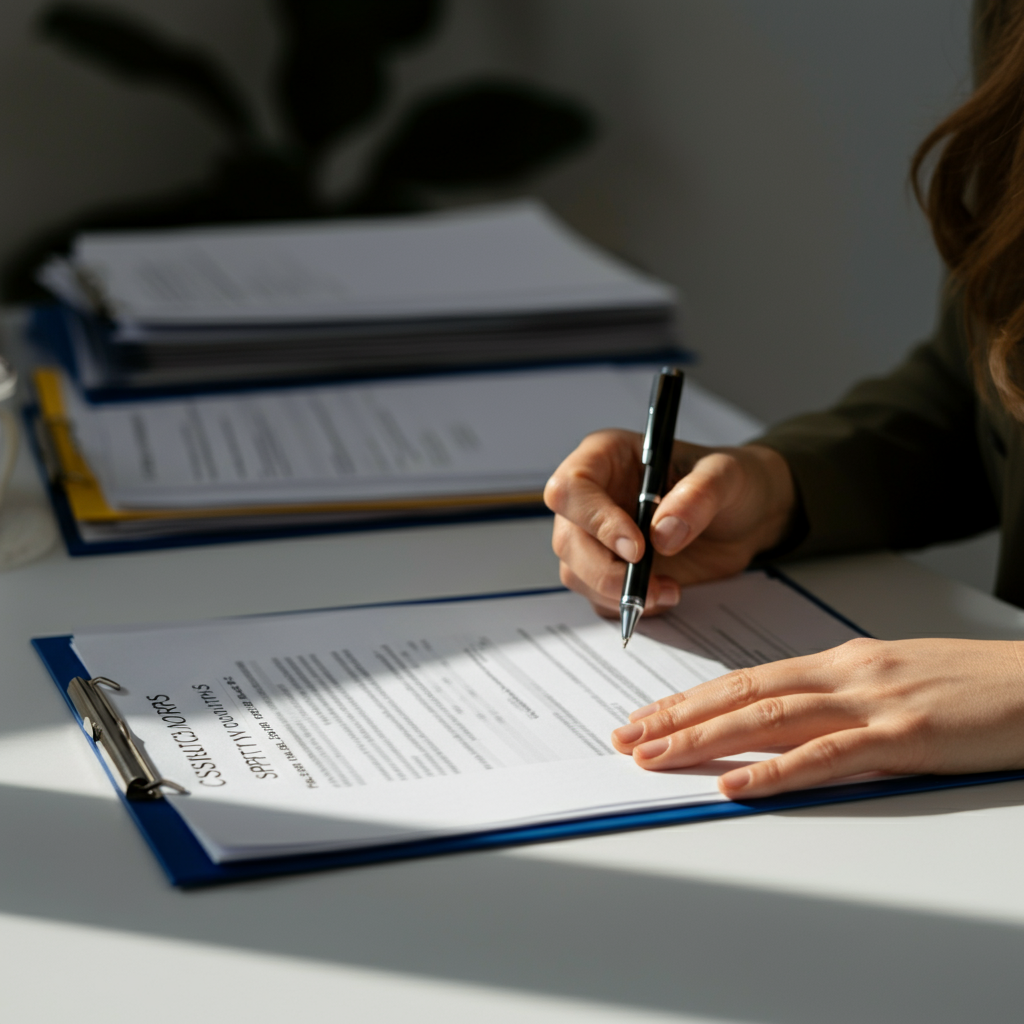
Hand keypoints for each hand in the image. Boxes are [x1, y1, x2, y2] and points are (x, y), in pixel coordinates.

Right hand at [543, 430, 796, 616]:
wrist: (745, 518)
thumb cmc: (731, 482)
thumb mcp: (727, 475)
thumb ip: (699, 496)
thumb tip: (663, 533)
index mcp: (607, 457)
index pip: (571, 488)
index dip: (595, 520)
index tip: (637, 548)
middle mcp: (593, 497)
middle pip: (567, 539)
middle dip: (604, 571)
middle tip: (651, 585)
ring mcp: (596, 536)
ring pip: (576, 573)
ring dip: (616, 592)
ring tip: (667, 590)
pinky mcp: (610, 569)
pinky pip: (598, 597)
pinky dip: (627, 605)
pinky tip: (665, 593)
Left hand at [610, 636, 1023, 796]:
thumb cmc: (971, 686)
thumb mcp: (892, 682)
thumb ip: (837, 700)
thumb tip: (785, 723)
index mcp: (840, 662)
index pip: (746, 679)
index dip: (691, 699)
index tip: (647, 715)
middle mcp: (845, 674)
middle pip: (743, 693)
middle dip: (677, 717)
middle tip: (626, 736)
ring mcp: (874, 701)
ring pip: (770, 717)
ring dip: (705, 738)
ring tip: (655, 756)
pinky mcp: (907, 735)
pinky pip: (830, 755)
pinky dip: (777, 770)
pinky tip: (737, 783)